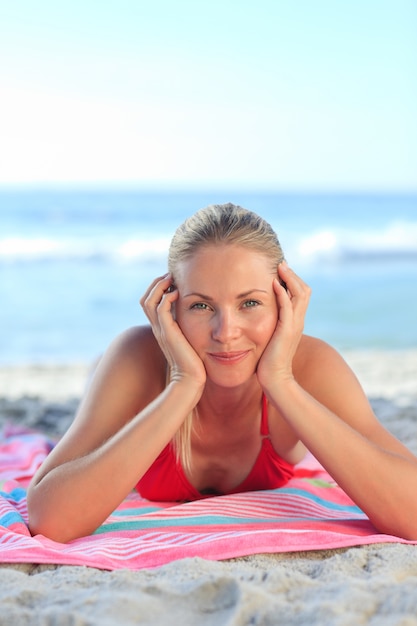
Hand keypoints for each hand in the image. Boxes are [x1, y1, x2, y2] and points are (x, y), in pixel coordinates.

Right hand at [140, 275, 206, 389]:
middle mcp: (158, 329)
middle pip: (146, 299)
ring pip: (149, 301)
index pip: (150, 303)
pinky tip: (178, 293)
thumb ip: (191, 331)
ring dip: (159, 286)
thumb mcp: (192, 342)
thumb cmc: (195, 365)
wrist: (191, 381)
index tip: (173, 280)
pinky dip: (166, 297)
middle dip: (156, 284)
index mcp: (162, 329)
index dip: (158, 289)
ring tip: (172, 279)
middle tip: (170, 275)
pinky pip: (160, 309)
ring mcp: (161, 331)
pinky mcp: (167, 333)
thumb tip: (202, 318)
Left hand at [257, 263, 310, 391]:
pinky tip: (274, 283)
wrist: (274, 380)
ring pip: (300, 295)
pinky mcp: (287, 331)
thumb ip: (269, 326)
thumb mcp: (269, 338)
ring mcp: (294, 326)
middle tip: (280, 263)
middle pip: (304, 290)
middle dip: (293, 275)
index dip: (292, 280)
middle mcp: (298, 321)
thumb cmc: (268, 362)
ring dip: (290, 278)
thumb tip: (257, 316)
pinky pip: (288, 307)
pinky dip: (283, 293)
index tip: (279, 269)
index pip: (300, 294)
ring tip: (280, 267)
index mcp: (294, 322)